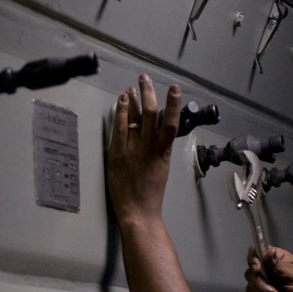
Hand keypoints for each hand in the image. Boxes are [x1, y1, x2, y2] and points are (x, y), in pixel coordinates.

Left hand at [106, 74, 182, 225]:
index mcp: (163, 153)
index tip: (174, 89)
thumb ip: (158, 152)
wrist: (138, 213)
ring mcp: (133, 151)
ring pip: (137, 118)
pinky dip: (122, 112)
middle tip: (146, 78)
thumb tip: (156, 136)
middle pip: (152, 114)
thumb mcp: (161, 171)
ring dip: (136, 98)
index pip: (171, 123)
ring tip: (134, 84)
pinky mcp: (118, 155)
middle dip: (150, 93)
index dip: (173, 104)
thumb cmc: (150, 196)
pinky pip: (120, 128)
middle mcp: (150, 149)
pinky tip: (122, 99)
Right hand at [244, 245, 292, 291]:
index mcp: (275, 259)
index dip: (253, 261)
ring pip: (249, 290)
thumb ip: (279, 265)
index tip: (257, 271)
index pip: (256, 252)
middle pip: (250, 274)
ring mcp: (259, 283)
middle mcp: (265, 269)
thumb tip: (269, 251)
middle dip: (262, 288)